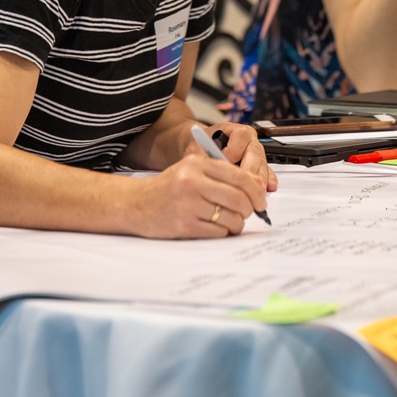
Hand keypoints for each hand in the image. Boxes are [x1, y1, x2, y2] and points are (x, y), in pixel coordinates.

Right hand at [128, 152, 269, 238]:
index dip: (256, 191)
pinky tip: (217, 227)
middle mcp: (192, 182)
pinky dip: (224, 232)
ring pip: (231, 218)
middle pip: (239, 199)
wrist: (136, 204)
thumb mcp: (193, 170)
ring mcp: (188, 205)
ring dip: (237, 223)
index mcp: (197, 164)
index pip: (239, 176)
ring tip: (230, 221)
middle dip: (249, 209)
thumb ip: (223, 174)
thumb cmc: (169, 187)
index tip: (261, 199)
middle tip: (248, 212)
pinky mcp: (184, 226)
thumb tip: (259, 186)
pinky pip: (218, 232)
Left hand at [200, 122, 277, 191]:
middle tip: (241, 185)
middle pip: (255, 152)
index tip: (224, 160)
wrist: (203, 150)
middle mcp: (250, 140)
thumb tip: (212, 167)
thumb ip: (205, 157)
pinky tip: (268, 189)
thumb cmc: (201, 148)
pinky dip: (268, 181)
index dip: (234, 149)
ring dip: (258, 179)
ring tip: (251, 193)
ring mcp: (257, 153)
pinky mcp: (260, 165)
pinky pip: (268, 172)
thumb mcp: (198, 149)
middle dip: (249, 170)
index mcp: (235, 130)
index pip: (242, 136)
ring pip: (262, 164)